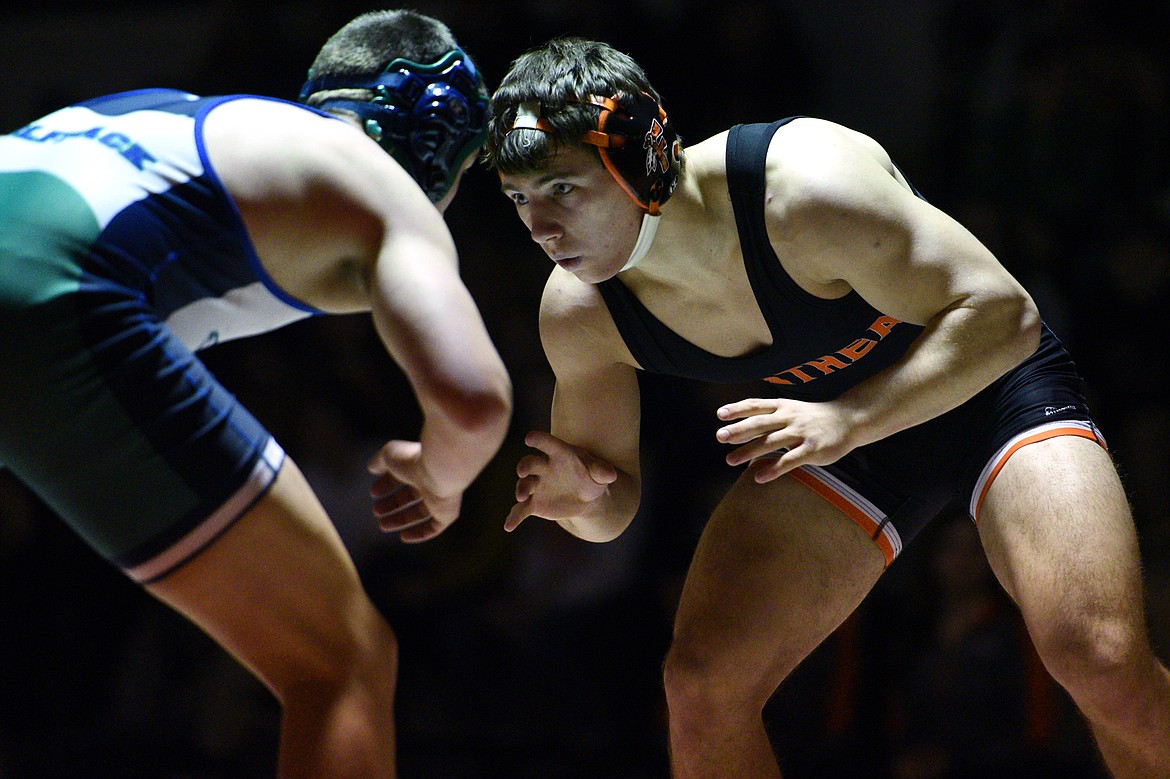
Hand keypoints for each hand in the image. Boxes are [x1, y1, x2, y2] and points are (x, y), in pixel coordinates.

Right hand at [368, 440, 461, 542]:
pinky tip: (404, 537)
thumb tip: (372, 468)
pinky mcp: (448, 512)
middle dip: (392, 503)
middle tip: (376, 511)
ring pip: (420, 512)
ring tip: (382, 525)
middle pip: (411, 495)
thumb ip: (379, 461)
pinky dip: (420, 533)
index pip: (402, 476)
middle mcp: (432, 480)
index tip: (372, 493)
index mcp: (420, 464)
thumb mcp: (388, 455)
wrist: (440, 468)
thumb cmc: (413, 459)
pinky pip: (434, 527)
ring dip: (401, 519)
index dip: (387, 484)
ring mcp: (441, 497)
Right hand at [504, 430, 616, 531]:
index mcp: (559, 454)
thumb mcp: (599, 472)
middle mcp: (543, 467)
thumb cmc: (591, 476)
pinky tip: (508, 526)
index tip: (529, 438)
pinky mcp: (534, 503)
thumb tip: (611, 475)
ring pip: (524, 485)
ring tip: (522, 498)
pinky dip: (514, 518)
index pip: (548, 444)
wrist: (585, 496)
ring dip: (521, 490)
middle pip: (530, 463)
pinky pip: (521, 510)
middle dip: (524, 466)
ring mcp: (537, 485)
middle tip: (522, 472)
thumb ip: (603, 471)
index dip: (539, 440)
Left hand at [715, 398, 855, 481]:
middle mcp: (789, 418)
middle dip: (738, 430)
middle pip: (760, 423)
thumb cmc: (813, 417)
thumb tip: (740, 433)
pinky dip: (773, 469)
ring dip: (748, 451)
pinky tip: (759, 477)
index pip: (756, 405)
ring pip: (771, 441)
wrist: (849, 419)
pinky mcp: (812, 449)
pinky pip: (789, 460)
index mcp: (782, 407)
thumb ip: (769, 419)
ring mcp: (801, 433)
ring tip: (730, 460)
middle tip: (720, 437)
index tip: (720, 414)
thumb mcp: (791, 410)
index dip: (738, 409)